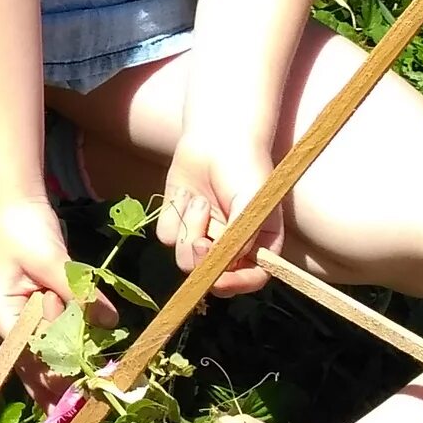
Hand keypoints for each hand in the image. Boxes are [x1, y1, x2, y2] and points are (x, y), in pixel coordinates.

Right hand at [0, 197, 106, 406]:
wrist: (14, 203)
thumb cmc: (23, 230)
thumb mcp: (51, 260)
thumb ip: (78, 292)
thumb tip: (109, 322)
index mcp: (0, 313)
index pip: (28, 354)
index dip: (52, 375)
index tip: (76, 395)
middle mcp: (6, 322)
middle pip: (32, 362)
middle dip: (55, 387)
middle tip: (78, 415)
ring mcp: (20, 316)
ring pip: (44, 352)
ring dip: (64, 370)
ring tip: (84, 401)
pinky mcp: (36, 307)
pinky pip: (54, 334)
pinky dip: (70, 347)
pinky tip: (85, 366)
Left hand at [159, 126, 279, 294]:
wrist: (217, 136)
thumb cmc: (245, 168)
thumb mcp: (253, 202)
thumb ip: (242, 235)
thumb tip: (227, 264)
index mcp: (256, 246)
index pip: (249, 280)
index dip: (234, 285)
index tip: (218, 279)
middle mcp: (228, 247)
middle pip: (209, 275)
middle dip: (202, 259)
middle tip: (201, 239)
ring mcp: (201, 236)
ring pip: (183, 256)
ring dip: (189, 228)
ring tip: (199, 200)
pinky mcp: (176, 222)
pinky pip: (165, 235)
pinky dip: (173, 215)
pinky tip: (184, 195)